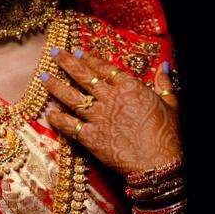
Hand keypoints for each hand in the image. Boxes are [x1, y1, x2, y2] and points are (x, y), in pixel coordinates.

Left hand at [38, 47, 181, 175]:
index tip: (77, 51)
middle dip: (66, 63)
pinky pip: (69, 126)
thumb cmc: (168, 135)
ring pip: (72, 98)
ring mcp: (98, 117)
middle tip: (53, 54)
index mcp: (130, 87)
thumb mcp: (172, 104)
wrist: (159, 163)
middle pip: (83, 76)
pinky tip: (49, 114)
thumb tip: (163, 66)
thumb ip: (164, 84)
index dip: (89, 58)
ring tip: (43, 77)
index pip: (104, 68)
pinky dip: (58, 120)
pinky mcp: (91, 137)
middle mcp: (110, 98)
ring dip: (55, 86)